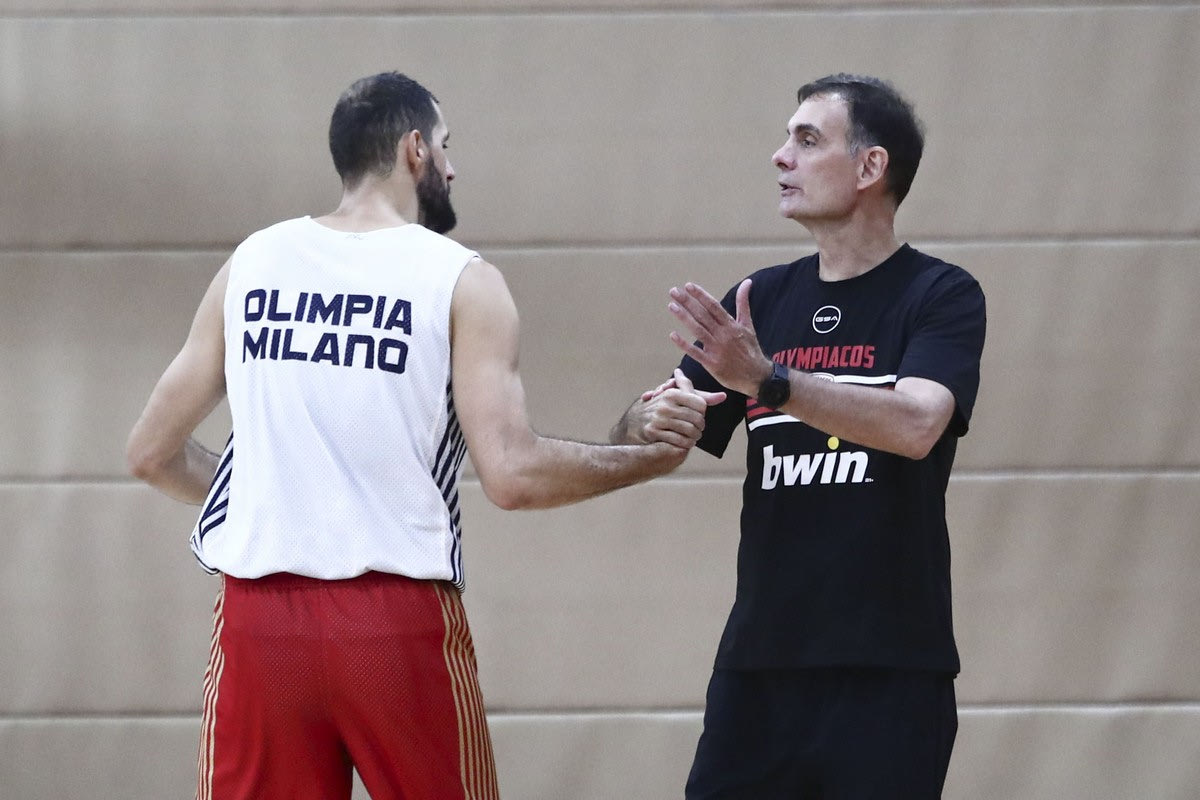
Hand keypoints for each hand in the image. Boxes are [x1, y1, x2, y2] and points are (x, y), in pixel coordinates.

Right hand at [633, 369, 725, 448]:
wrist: (633, 422)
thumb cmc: (660, 408)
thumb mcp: (677, 397)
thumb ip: (700, 396)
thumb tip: (723, 396)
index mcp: (672, 393)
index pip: (701, 404)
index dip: (703, 413)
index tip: (700, 417)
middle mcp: (665, 405)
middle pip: (697, 418)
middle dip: (701, 427)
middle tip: (699, 430)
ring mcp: (658, 419)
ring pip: (689, 430)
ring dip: (695, 437)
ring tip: (694, 437)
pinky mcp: (653, 432)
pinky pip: (678, 440)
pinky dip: (686, 444)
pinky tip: (686, 443)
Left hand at [668, 279, 772, 396]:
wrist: (756, 375)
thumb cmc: (750, 348)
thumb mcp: (748, 324)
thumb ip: (743, 303)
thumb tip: (747, 282)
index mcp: (731, 325)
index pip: (713, 306)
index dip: (701, 295)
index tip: (688, 286)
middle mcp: (723, 335)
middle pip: (703, 315)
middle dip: (688, 302)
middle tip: (674, 291)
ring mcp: (717, 349)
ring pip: (698, 330)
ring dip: (684, 317)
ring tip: (671, 306)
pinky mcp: (712, 364)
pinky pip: (695, 353)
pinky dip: (684, 344)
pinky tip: (673, 335)